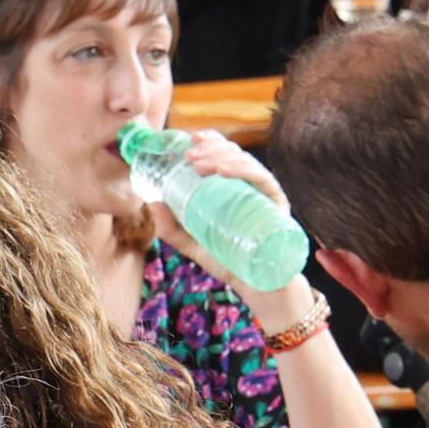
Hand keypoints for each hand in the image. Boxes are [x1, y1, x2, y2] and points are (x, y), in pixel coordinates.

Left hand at [147, 129, 291, 296]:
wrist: (255, 287)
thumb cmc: (227, 262)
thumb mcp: (192, 244)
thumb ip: (171, 228)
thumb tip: (151, 202)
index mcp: (233, 188)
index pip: (224, 155)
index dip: (210, 141)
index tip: (190, 139)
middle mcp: (250, 187)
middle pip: (233, 154)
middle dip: (210, 148)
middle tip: (189, 157)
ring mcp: (264, 195)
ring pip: (246, 162)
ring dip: (222, 156)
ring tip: (200, 165)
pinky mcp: (277, 205)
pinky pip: (262, 180)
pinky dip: (243, 171)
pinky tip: (224, 170)